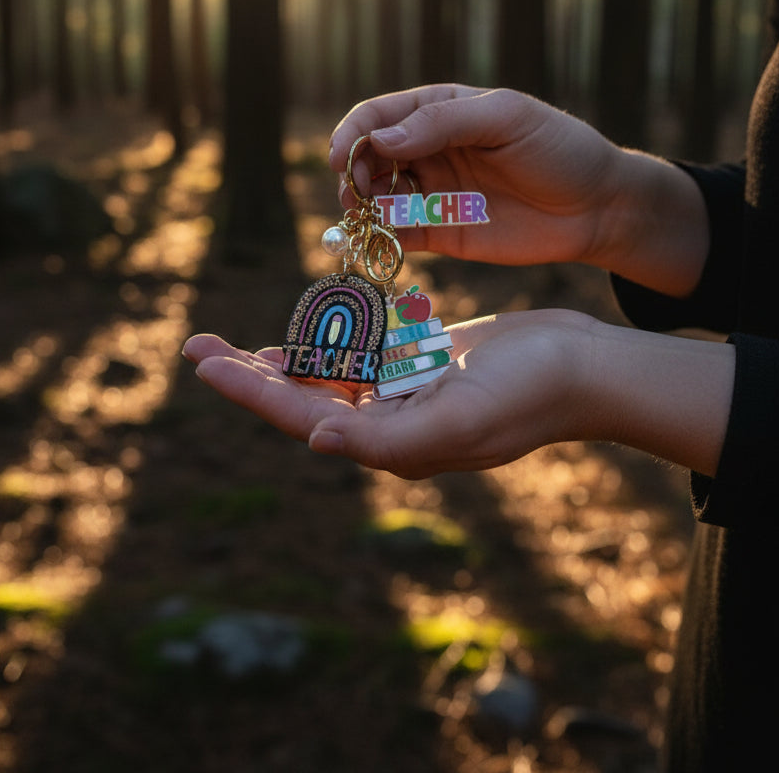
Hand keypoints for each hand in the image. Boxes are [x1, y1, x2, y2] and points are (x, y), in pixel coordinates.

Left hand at [182, 311, 592, 478]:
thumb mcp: (462, 416)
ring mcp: (406, 396)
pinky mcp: (422, 367)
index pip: (303, 416)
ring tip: (228, 347)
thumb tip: (318, 441)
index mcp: (393, 444)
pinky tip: (301, 334)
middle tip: (194, 345)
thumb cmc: (531, 392)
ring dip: (278, 361)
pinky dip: (327, 345)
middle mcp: (391, 425)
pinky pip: (361, 359)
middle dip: (246, 375)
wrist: (584, 366)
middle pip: (301, 399)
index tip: (203, 362)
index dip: (249, 390)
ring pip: (325, 379)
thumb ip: (389, 438)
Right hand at [329, 84, 708, 294]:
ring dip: (360, 206)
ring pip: (376, 196)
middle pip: (369, 157)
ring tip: (364, 218)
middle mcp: (428, 148)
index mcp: (440, 109)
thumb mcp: (506, 119)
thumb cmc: (558, 149)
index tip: (342, 156)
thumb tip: (381, 139)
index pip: (380, 115)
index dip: (353, 132)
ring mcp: (433, 191)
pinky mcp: (442, 231)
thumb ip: (444, 122)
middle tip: (357, 193)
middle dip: (354, 173)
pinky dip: (380, 239)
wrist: (597, 207)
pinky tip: (379, 243)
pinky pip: (398, 235)